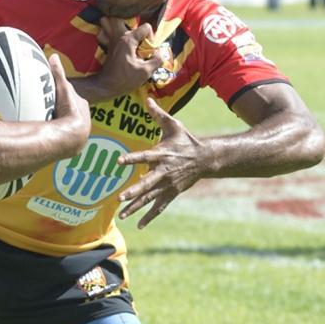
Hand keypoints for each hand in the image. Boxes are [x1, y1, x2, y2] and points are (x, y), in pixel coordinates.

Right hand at [46, 58, 90, 154]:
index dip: (67, 98)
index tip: (59, 98)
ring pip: (72, 127)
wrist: (72, 135)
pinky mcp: (75, 144)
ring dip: (65, 127)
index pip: (75, 99)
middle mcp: (85, 119)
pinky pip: (68, 138)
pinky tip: (55, 138)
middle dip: (66, 113)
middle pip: (74, 113)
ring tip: (54, 126)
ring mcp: (81, 132)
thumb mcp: (61, 88)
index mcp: (83, 105)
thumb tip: (53, 56)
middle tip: (54, 112)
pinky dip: (63, 137)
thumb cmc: (68, 110)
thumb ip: (58, 72)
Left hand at [85, 19, 165, 99]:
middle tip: (136, 32)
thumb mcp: (146, 71)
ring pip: (107, 21)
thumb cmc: (125, 79)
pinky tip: (115, 39)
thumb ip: (157, 60)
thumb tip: (162, 53)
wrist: (106, 86)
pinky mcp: (107, 46)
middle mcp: (118, 36)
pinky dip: (107, 32)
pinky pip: (103, 33)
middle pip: (118, 16)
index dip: (151, 37)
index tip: (149, 48)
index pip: (145, 27)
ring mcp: (110, 40)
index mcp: (128, 40)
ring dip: (115, 23)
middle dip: (129, 20)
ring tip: (125, 31)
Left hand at [116, 98, 202, 228]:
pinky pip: (159, 206)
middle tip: (120, 198)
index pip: (144, 156)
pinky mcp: (172, 193)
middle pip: (147, 183)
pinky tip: (139, 225)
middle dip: (134, 192)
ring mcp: (168, 185)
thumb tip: (146, 98)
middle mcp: (164, 172)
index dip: (132, 159)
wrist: (205, 158)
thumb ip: (158, 114)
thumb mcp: (173, 125)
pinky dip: (150, 216)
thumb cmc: (185, 140)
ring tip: (122, 215)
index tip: (119, 161)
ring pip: (150, 198)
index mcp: (162, 154)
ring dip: (136, 207)